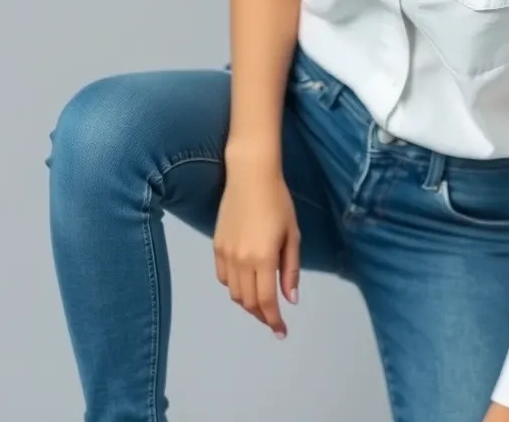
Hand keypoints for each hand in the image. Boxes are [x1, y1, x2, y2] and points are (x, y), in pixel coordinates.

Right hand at [213, 161, 299, 338]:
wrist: (250, 176)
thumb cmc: (278, 201)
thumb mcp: (292, 234)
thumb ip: (290, 269)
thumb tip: (290, 299)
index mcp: (262, 258)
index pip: (266, 301)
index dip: (273, 320)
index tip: (281, 332)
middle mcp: (241, 260)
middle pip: (248, 301)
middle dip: (262, 315)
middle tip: (274, 318)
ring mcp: (225, 253)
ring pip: (233, 293)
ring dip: (247, 303)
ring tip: (261, 301)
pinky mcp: (216, 246)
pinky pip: (222, 278)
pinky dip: (233, 287)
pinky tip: (245, 283)